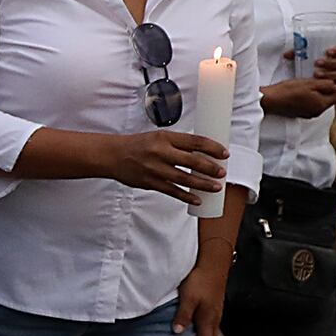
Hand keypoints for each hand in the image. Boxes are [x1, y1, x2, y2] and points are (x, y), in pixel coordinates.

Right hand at [108, 129, 230, 204]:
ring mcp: (155, 169)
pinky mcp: (150, 182)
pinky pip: (172, 191)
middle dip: (211, 168)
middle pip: (192, 161)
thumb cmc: (137, 145)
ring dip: (203, 184)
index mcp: (165, 137)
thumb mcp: (157, 137)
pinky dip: (186, 196)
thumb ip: (177, 144)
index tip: (224, 154)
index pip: (194, 142)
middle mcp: (161, 152)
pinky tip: (197, 198)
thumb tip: (202, 154)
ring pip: (185, 178)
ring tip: (216, 186)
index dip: (212, 148)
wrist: (112, 155)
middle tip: (222, 172)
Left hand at [172, 250, 228, 335]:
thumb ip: (183, 315)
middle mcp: (214, 319)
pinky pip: (211, 327)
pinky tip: (202, 335)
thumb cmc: (200, 280)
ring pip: (212, 335)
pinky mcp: (213, 306)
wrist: (213, 264)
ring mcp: (215, 312)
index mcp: (208, 319)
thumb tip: (177, 332)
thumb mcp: (188, 298)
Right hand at [260, 76, 335, 119]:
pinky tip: (304, 91)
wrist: (271, 100)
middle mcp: (318, 111)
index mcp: (322, 104)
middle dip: (330, 89)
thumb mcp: (310, 83)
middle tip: (322, 79)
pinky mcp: (302, 113)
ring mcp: (310, 113)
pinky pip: (313, 105)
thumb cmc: (289, 90)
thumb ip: (326, 84)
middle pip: (331, 99)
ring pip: (322, 102)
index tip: (334, 77)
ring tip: (312, 84)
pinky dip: (312, 98)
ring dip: (320, 93)